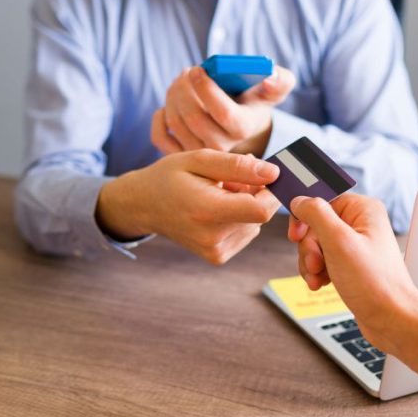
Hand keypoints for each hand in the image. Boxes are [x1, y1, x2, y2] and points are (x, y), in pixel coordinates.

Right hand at [96, 149, 280, 263]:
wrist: (143, 205)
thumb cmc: (169, 177)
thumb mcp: (199, 160)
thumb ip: (237, 166)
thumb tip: (274, 173)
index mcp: (206, 211)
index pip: (261, 210)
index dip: (272, 192)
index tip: (265, 175)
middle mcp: (211, 238)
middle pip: (259, 216)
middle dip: (254, 194)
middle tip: (229, 179)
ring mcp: (214, 251)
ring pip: (255, 224)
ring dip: (246, 206)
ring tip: (218, 194)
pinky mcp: (216, 256)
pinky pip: (245, 234)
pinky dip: (238, 219)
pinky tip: (217, 209)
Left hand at [151, 65, 295, 156]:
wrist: (242, 125)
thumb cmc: (254, 102)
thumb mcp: (272, 90)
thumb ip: (280, 81)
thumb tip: (269, 76)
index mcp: (243, 128)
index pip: (223, 113)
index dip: (207, 90)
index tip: (197, 70)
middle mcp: (222, 148)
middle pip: (194, 119)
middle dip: (184, 90)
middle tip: (186, 72)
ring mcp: (200, 153)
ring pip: (176, 123)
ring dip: (172, 97)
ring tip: (180, 82)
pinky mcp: (181, 154)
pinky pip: (159, 137)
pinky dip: (158, 118)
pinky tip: (167, 104)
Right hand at [289, 194, 417, 348]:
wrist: (391, 319)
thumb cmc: (374, 283)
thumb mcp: (338, 242)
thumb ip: (316, 214)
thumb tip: (299, 200)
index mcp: (363, 209)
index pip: (321, 200)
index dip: (305, 218)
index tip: (297, 235)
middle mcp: (361, 224)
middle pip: (315, 225)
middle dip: (309, 248)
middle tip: (315, 264)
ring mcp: (355, 245)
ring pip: (316, 245)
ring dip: (310, 263)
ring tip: (318, 278)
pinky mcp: (351, 264)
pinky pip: (323, 260)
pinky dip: (317, 272)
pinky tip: (321, 283)